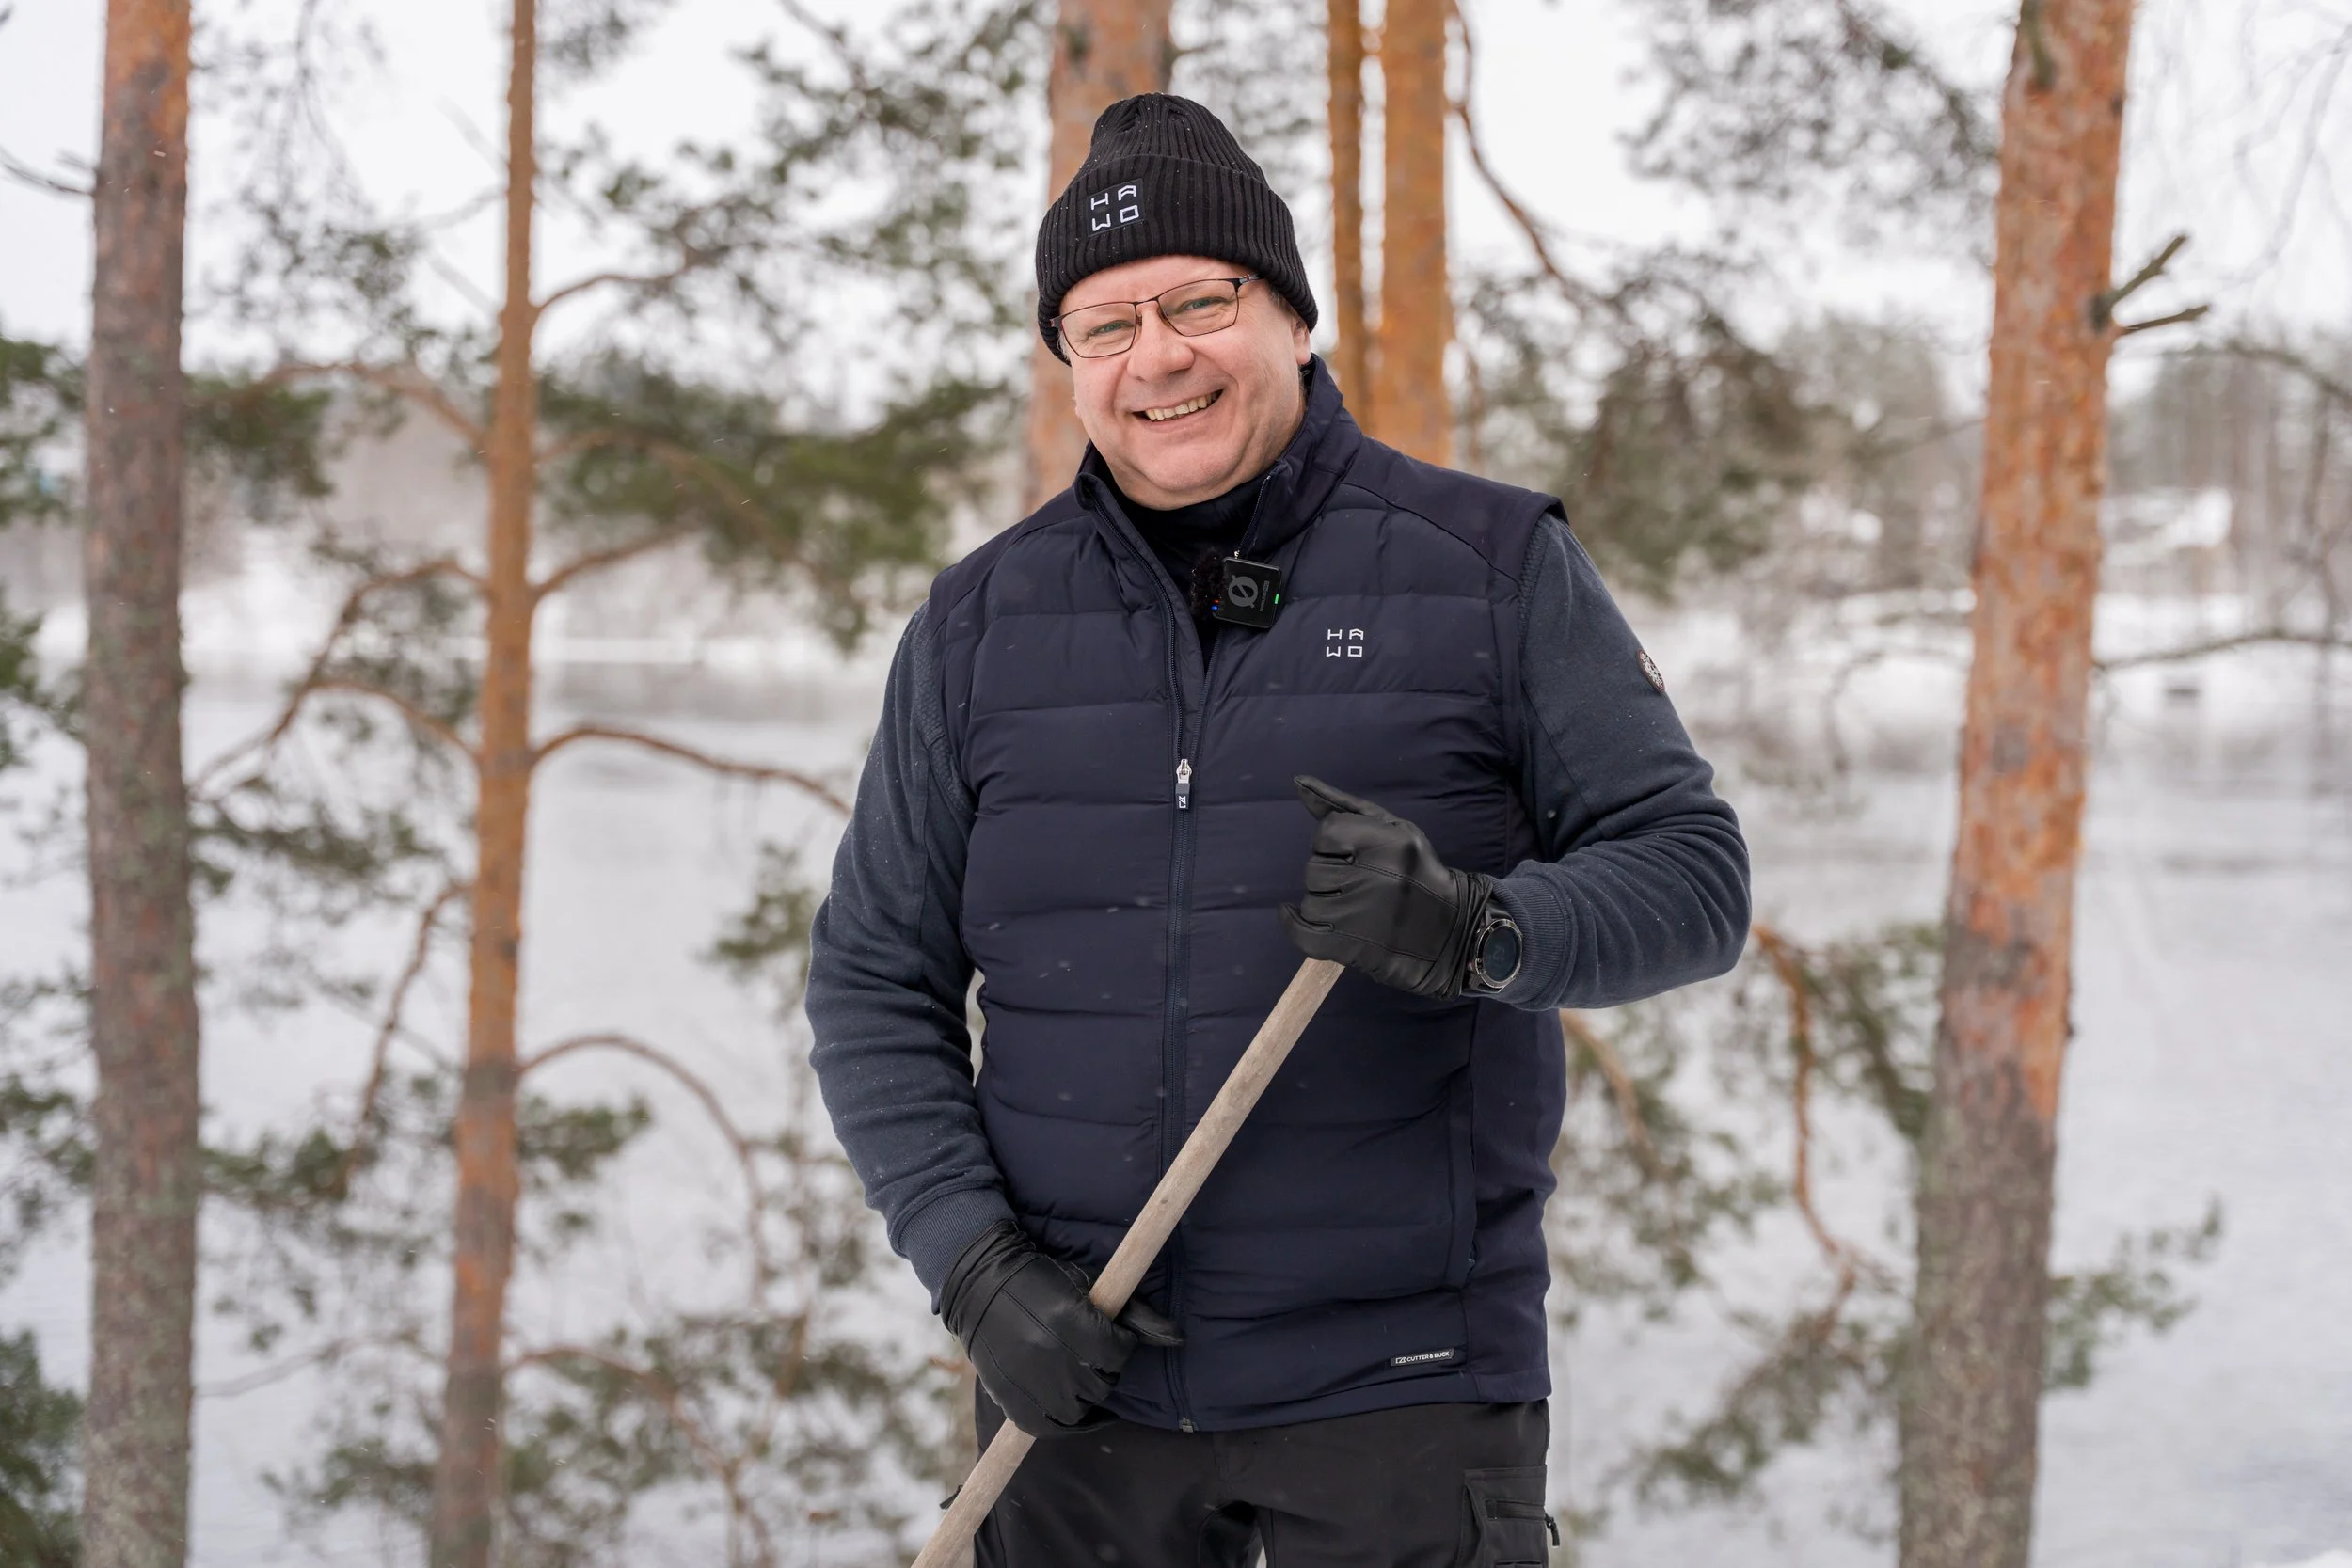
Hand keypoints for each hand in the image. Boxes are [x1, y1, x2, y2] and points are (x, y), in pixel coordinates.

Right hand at [939, 1222, 1181, 1435]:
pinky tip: (1072, 1404)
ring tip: (1078, 1373)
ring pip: (1079, 1409)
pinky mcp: (1010, 1400)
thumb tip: (1178, 1338)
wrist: (982, 1285)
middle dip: (1104, 1369)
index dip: (1120, 1345)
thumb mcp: (1089, 1286)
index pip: (1118, 1353)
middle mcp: (1048, 1355)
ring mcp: (1026, 1381)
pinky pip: (1050, 1427)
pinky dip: (1066, 1421)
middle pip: (1100, 1383)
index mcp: (1070, 1321)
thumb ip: (1135, 1315)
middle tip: (1092, 1353)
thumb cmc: (1044, 1280)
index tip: (1111, 1335)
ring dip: (1086, 1394)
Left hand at [1279, 775, 1493, 1000]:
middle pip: (1314, 868)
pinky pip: (1303, 934)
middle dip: (1328, 873)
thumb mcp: (1391, 827)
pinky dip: (1295, 925)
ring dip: (1322, 902)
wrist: (1449, 930)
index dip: (1331, 843)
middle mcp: (1376, 877)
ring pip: (1310, 901)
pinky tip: (1298, 916)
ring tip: (1349, 905)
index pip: (1327, 832)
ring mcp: (1363, 916)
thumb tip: (1298, 782)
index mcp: (1389, 842)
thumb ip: (1342, 806)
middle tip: (1353, 882)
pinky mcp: (1354, 947)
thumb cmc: (1416, 871)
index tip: (1348, 854)